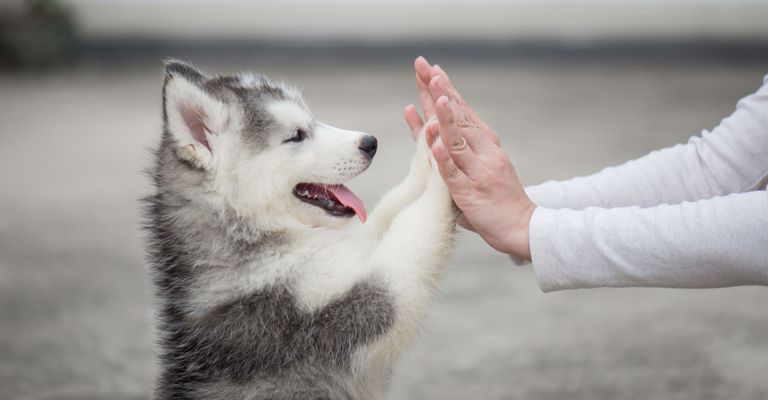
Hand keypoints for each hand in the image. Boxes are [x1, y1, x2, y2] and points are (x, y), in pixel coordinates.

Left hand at [403, 57, 536, 259]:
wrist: (523, 226)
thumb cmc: (497, 198)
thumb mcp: (480, 166)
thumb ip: (458, 149)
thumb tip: (435, 129)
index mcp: (485, 144)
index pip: (462, 111)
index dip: (446, 90)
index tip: (431, 69)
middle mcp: (484, 152)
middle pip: (458, 117)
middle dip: (440, 92)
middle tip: (426, 68)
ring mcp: (478, 172)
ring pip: (458, 141)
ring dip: (446, 118)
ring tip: (435, 96)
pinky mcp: (470, 193)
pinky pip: (454, 175)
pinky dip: (445, 159)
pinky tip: (435, 145)